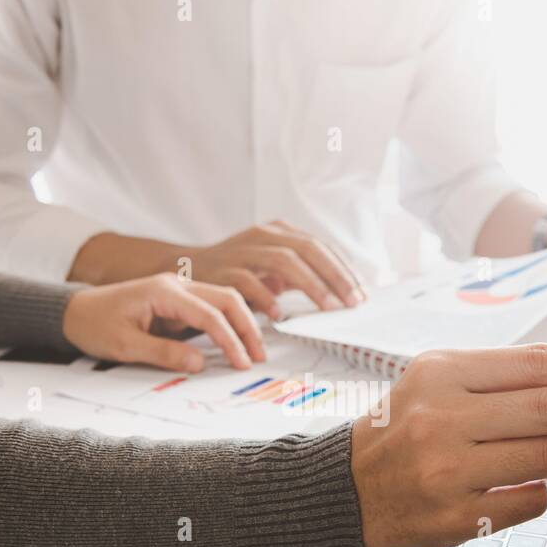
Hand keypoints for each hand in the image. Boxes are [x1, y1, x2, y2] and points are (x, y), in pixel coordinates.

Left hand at [62, 273, 265, 371]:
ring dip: (241, 323)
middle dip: (246, 327)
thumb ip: (164, 353)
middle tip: (258, 356)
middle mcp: (176, 284)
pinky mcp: (178, 301)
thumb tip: (200, 363)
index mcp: (163, 291)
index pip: (209, 314)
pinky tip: (236, 342)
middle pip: (226, 298)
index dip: (229, 340)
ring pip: (223, 300)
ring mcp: (178, 290)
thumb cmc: (94, 325)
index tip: (242, 363)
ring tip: (252, 351)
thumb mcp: (125, 345)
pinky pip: (210, 308)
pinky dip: (227, 324)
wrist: (73, 312)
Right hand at [183, 220, 366, 318]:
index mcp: (279, 232)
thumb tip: (340, 293)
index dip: (343, 270)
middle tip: (351, 302)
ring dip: (311, 285)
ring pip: (285, 261)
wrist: (186, 268)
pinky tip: (280, 314)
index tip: (360, 294)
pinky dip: (268, 297)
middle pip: (308, 249)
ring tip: (327, 307)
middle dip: (334, 276)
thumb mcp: (272, 269)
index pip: (320, 247)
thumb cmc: (237, 273)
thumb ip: (301, 276)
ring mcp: (244, 249)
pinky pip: (250, 281)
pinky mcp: (225, 268)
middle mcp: (264, 235)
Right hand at [352, 344, 546, 546]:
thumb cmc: (402, 430)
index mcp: (440, 373)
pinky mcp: (454, 518)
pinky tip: (521, 483)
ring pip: (546, 457)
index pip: (535, 364)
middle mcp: (440, 419)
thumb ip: (509, 375)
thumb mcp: (441, 382)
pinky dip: (541, 490)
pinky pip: (531, 500)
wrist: (347, 487)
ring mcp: (447, 472)